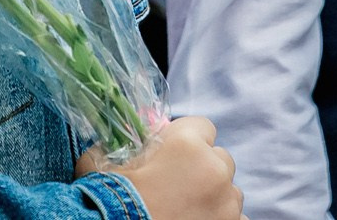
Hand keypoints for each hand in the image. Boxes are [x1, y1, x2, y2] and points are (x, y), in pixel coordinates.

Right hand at [78, 116, 243, 219]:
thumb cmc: (108, 200)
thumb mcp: (100, 161)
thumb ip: (116, 143)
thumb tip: (115, 138)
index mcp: (187, 144)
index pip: (202, 125)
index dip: (186, 138)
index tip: (172, 153)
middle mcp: (214, 169)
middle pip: (220, 158)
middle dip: (203, 168)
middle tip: (178, 186)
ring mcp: (227, 203)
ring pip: (230, 190)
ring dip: (214, 196)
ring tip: (187, 209)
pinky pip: (236, 217)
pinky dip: (220, 218)